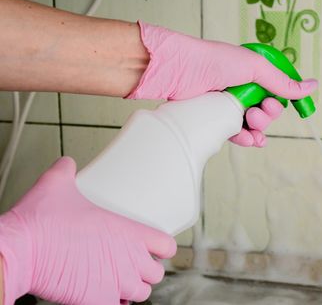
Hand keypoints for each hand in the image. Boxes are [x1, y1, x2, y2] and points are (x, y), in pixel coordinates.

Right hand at [0, 157, 175, 304]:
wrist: (22, 249)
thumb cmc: (42, 220)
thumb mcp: (58, 184)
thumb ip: (66, 171)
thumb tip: (66, 164)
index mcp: (128, 232)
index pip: (167, 245)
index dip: (162, 247)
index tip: (155, 247)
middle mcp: (129, 259)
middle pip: (156, 273)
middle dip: (146, 270)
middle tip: (132, 264)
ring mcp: (116, 283)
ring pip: (142, 293)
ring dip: (132, 288)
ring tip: (119, 280)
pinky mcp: (98, 300)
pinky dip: (115, 303)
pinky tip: (104, 294)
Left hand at [126, 21, 317, 146]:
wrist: (179, 71)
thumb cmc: (215, 61)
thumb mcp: (255, 67)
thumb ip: (282, 81)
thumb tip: (313, 86)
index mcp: (254, 72)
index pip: (277, 92)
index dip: (282, 101)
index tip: (284, 105)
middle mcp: (243, 88)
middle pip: (268, 111)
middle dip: (268, 115)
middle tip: (259, 110)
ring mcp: (229, 104)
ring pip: (254, 125)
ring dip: (258, 129)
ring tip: (250, 122)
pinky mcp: (216, 118)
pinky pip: (237, 134)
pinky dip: (246, 139)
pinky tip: (249, 140)